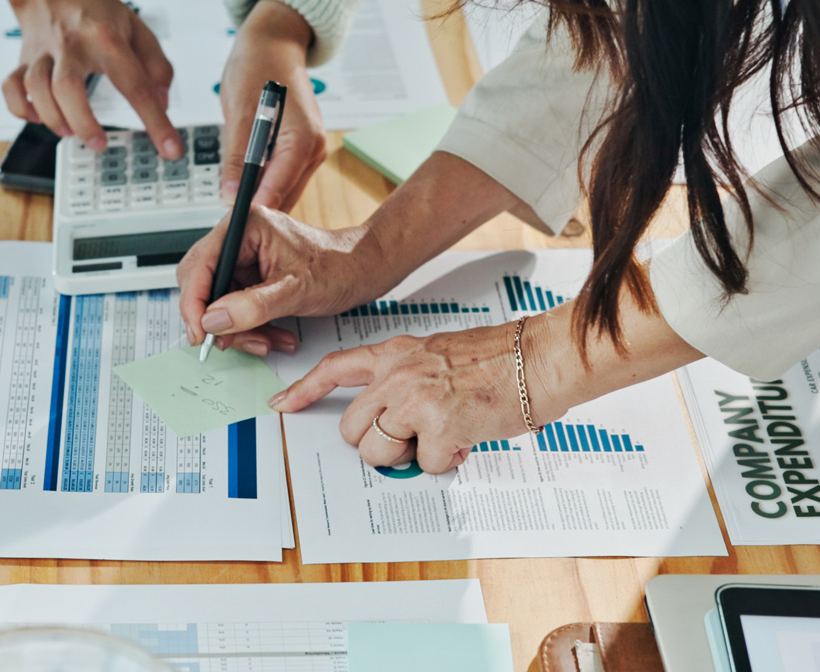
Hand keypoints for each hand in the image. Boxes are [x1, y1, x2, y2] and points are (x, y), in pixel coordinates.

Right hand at [0, 0, 181, 158]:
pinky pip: (11, 88)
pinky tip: (39, 116)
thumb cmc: (94, 9)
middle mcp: (72, 45)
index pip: (135, 84)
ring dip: (53, 118)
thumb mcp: (136, 27)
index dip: (156, 121)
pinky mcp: (23, 61)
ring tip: (70, 131)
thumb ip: (156, 64)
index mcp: (107, 37)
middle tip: (99, 142)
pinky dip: (22, 108)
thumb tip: (162, 102)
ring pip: (36, 88)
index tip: (170, 148)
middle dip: (83, 122)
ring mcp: (43, 53)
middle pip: (68, 87)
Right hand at [176, 206, 395, 355]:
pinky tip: (275, 336)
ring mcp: (245, 260)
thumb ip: (251, 306)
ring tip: (267, 342)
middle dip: (218, 319)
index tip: (200, 333)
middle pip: (203, 284)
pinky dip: (251, 328)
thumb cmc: (339, 266)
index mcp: (245, 227)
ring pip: (219, 302)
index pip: (200, 265)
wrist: (363, 271)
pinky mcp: (252, 278)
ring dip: (239, 329)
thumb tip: (212, 320)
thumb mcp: (295, 290)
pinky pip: (236, 309)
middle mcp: (239, 240)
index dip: (194, 303)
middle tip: (230, 342)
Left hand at [220, 0, 324, 208]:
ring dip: (259, 196)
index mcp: (303, 140)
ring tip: (230, 200)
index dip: (253, 210)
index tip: (231, 226)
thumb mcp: (239, 111)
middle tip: (226, 221)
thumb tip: (231, 194)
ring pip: (282, 190)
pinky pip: (281, 176)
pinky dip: (263, 182)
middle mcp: (313, 149)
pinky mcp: (300, 149)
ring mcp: (309, 150)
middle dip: (257, 209)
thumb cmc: (258, 64)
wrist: (273, 42)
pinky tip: (243, 181)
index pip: (277, 189)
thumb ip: (237, 156)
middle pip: (283, 196)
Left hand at [269, 319, 563, 472]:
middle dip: (378, 442)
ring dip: (409, 456)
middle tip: (412, 435)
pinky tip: (465, 437)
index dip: (304, 390)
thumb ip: (405, 381)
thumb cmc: (496, 359)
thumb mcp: (436, 355)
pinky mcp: (439, 427)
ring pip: (380, 452)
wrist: (536, 359)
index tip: (283, 404)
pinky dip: (446, 460)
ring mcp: (415, 401)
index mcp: (395, 354)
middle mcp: (398, 375)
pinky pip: (424, 465)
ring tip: (441, 434)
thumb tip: (388, 418)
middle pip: (352, 429)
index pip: (335, 369)